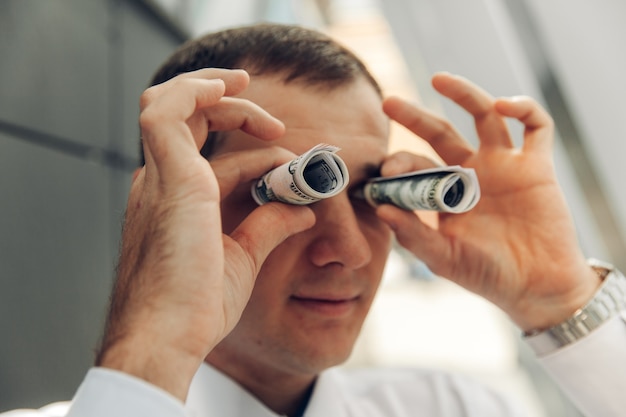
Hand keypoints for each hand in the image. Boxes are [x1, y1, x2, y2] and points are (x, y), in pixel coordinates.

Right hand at [96, 69, 313, 399]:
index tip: (297, 173)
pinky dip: (195, 90)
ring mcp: (159, 179)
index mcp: (174, 204)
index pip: (218, 163)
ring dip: (211, 90)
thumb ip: (270, 226)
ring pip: (170, 105)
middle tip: (273, 121)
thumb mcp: (243, 257)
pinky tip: (229, 87)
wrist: (168, 336)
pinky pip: (165, 111)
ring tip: (246, 87)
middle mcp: (159, 184)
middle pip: (188, 122)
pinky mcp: (168, 177)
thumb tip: (303, 210)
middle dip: (231, 109)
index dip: (260, 160)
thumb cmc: (196, 307)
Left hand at [377, 72, 599, 330]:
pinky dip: (524, 108)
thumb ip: (414, 235)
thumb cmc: (487, 275)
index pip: (417, 165)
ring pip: (484, 116)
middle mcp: (471, 173)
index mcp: (445, 193)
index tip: (384, 168)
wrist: (537, 288)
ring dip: (464, 94)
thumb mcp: (444, 258)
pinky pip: (536, 126)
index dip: (399, 162)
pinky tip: (503, 105)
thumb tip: (381, 209)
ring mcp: (504, 165)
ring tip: (439, 79)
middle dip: (415, 116)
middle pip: (441, 132)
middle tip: (388, 102)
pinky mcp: (537, 166)